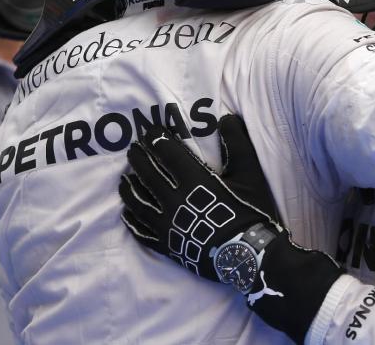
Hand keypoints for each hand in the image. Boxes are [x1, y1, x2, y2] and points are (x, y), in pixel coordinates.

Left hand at [119, 115, 282, 282]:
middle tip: (132, 149)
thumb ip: (237, 142)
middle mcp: (173, 201)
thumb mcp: (250, 172)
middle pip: (149, 175)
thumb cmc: (250, 211)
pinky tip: (126, 214)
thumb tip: (226, 118)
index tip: (149, 131)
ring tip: (123, 179)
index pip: (168, 154)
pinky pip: (142, 231)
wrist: (248, 255)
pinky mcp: (167, 244)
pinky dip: (132, 220)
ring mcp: (167, 225)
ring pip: (139, 203)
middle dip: (139, 159)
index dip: (157, 140)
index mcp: (194, 180)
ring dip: (130, 188)